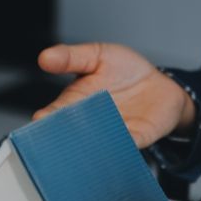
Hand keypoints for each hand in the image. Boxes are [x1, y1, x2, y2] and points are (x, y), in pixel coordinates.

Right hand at [34, 43, 194, 147]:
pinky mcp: (137, 138)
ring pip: (98, 144)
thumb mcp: (96, 54)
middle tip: (61, 137)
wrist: (159, 82)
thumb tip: (44, 57)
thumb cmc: (124, 70)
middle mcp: (90, 123)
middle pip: (72, 135)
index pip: (54, 114)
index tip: (41, 119)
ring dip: (93, 146)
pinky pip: (128, 145)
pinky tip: (121, 144)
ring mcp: (113, 132)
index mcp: (75, 103)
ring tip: (89, 143)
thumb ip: (71, 57)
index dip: (46, 118)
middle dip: (66, 138)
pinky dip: (124, 146)